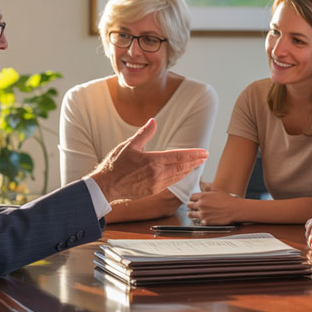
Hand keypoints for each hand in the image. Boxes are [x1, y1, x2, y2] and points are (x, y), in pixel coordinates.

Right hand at [90, 119, 207, 203]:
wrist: (105, 186)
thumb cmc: (115, 165)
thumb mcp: (129, 146)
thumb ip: (144, 134)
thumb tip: (153, 121)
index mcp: (153, 162)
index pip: (179, 156)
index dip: (193, 154)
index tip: (204, 152)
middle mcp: (157, 174)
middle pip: (182, 167)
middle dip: (195, 161)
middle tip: (205, 156)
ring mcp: (156, 185)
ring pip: (178, 176)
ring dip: (189, 170)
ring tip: (197, 164)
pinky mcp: (152, 191)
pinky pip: (170, 183)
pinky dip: (179, 177)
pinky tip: (182, 174)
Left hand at [186, 182, 238, 224]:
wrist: (234, 210)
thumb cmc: (227, 200)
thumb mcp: (217, 189)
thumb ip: (207, 186)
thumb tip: (200, 184)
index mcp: (203, 196)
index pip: (191, 197)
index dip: (193, 198)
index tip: (194, 200)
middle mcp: (201, 205)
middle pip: (189, 205)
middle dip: (191, 205)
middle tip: (193, 206)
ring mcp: (203, 214)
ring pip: (190, 214)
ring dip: (192, 213)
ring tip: (194, 213)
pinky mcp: (206, 221)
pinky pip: (198, 221)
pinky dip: (200, 220)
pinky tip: (203, 218)